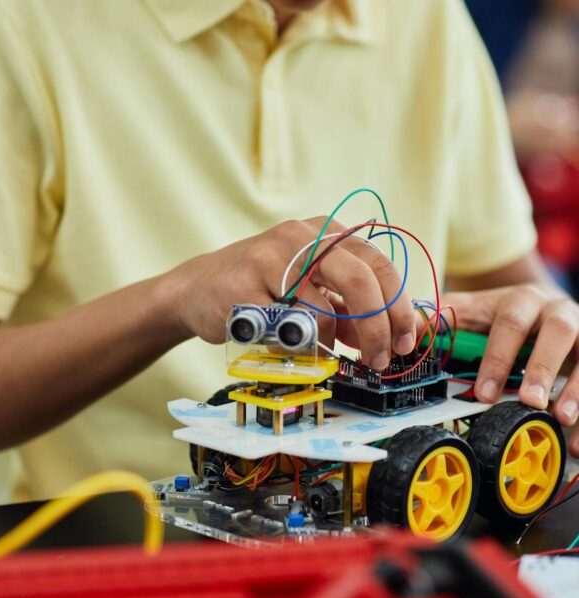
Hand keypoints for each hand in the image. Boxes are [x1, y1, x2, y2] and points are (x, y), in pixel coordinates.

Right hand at [163, 217, 415, 368]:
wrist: (197, 288)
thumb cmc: (261, 290)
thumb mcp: (313, 291)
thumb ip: (350, 309)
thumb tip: (393, 336)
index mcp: (326, 232)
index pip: (380, 265)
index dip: (399, 308)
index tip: (405, 342)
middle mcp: (301, 236)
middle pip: (360, 281)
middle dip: (378, 329)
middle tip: (379, 360)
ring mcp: (270, 256)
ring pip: (322, 310)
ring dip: (329, 343)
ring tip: (320, 351)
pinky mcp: (244, 284)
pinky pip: (284, 327)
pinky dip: (294, 345)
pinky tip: (286, 343)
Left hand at [444, 285, 578, 455]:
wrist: (544, 305)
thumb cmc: (502, 315)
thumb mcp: (472, 311)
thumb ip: (441, 322)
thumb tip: (404, 338)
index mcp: (521, 300)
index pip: (509, 325)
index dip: (497, 359)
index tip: (485, 393)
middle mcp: (557, 310)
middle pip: (558, 332)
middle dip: (543, 367)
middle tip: (530, 402)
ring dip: (578, 388)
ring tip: (563, 419)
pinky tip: (578, 443)